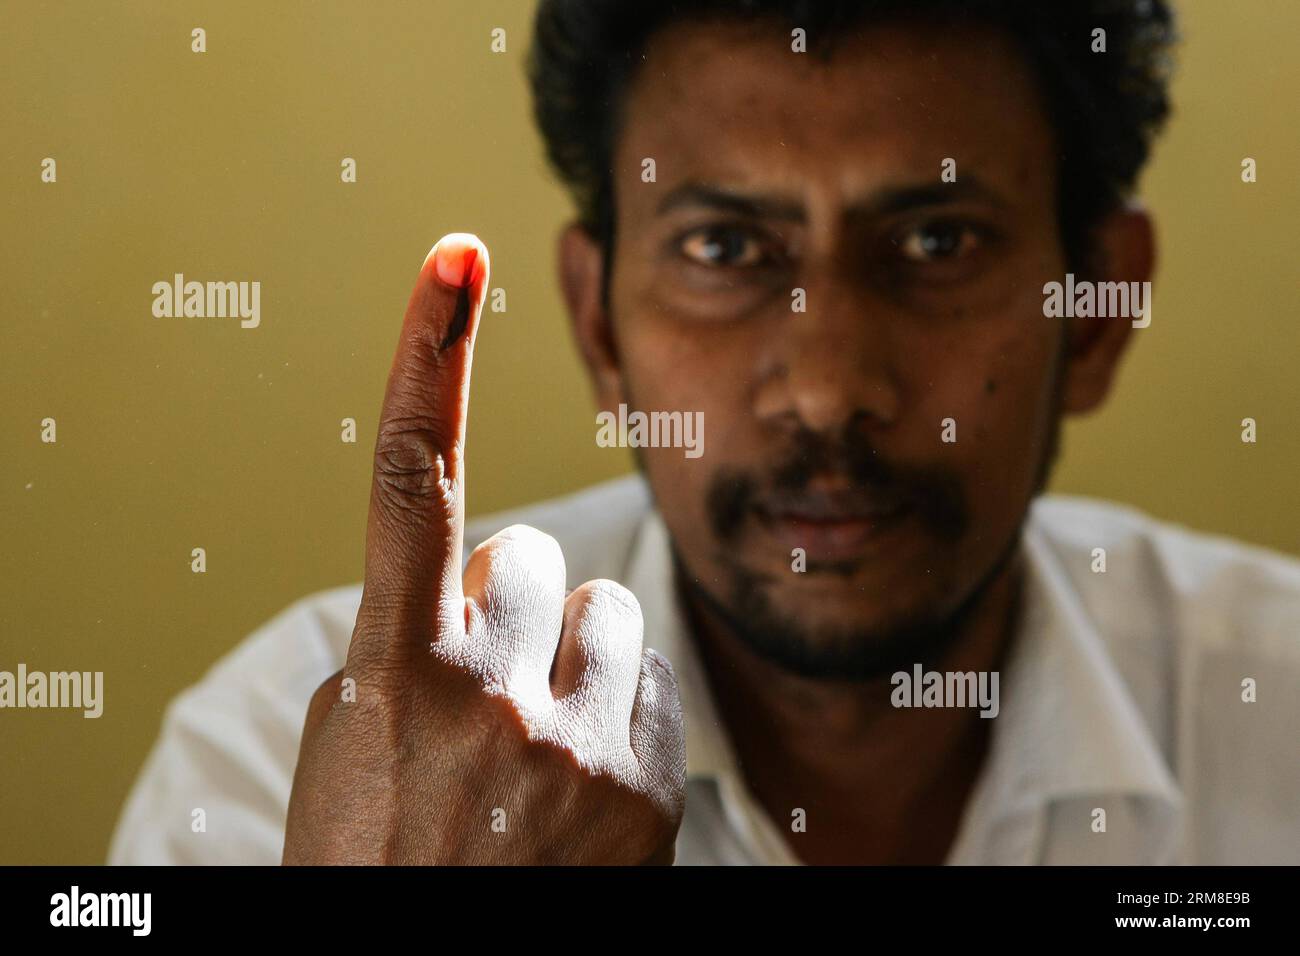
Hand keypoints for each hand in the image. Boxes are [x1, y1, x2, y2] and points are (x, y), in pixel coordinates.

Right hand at [282, 233, 685, 864]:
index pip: (413, 482)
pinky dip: (620, 712)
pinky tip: (579, 784)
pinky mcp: (644, 783)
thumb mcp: (352, 740)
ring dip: (572, 661)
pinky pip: (650, 680)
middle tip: (483, 699)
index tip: (451, 263)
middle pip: (538, 559)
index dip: (430, 359)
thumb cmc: (379, 854)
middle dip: (513, 609)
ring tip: (532, 754)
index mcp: (389, 671)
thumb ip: (406, 636)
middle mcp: (483, 696)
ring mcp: (572, 743)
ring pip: (607, 614)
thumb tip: (491, 569)